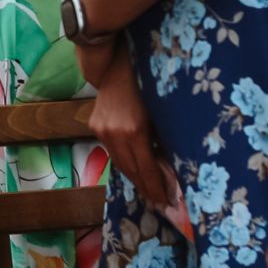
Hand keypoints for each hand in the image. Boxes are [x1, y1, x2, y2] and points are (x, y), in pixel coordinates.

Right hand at [80, 37, 179, 221]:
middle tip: (159, 203)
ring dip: (134, 178)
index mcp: (135, 131)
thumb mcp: (163, 114)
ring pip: (119, 163)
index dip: (155, 187)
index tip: (166, 203)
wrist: (118, 65)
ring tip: (148, 191)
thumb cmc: (149, 86)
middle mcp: (114, 133)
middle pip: (130, 170)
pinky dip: (124, 162)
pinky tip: (134, 170)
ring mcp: (102, 130)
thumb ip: (164, 141)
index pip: (146, 168)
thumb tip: (172, 168)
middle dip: (146, 187)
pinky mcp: (95, 126)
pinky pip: (112, 151)